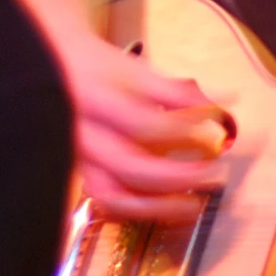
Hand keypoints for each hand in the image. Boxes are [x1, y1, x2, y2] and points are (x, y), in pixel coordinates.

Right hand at [45, 25, 231, 221]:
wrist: (48, 70)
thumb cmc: (94, 67)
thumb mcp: (134, 70)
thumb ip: (177, 92)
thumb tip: (226, 102)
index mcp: (95, 100)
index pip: (142, 123)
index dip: (182, 131)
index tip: (216, 129)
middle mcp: (82, 134)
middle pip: (129, 168)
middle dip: (176, 176)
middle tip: (213, 173)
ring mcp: (78, 159)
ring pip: (112, 195)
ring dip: (156, 206)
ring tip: (192, 205)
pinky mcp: (80, 174)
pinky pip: (107, 200)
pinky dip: (138, 208)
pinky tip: (166, 206)